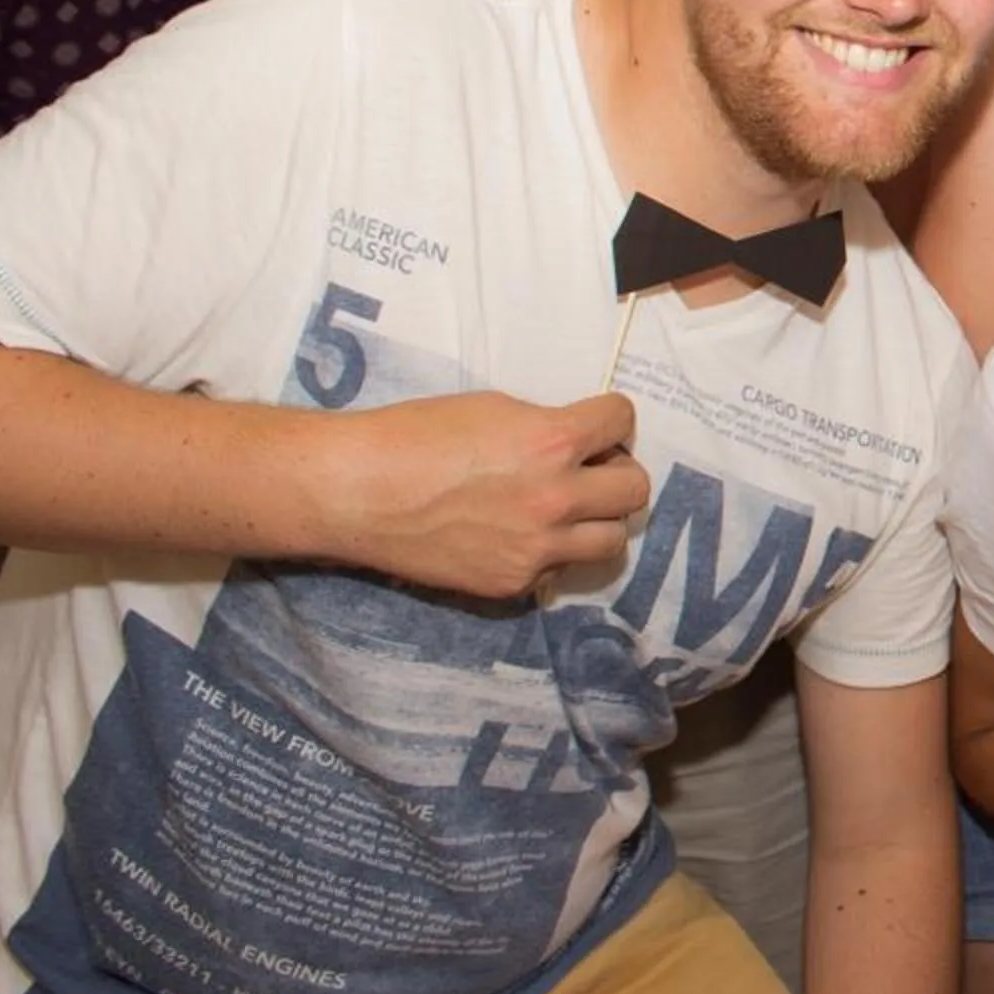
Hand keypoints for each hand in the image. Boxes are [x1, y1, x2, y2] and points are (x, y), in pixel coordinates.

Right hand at [319, 390, 651, 598]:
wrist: (358, 491)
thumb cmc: (415, 435)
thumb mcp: (494, 410)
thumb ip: (546, 428)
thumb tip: (578, 442)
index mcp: (553, 441)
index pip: (622, 420)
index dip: (610, 420)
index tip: (596, 427)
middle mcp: (556, 498)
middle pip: (635, 490)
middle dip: (616, 474)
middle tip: (589, 471)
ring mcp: (536, 548)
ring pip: (612, 541)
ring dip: (597, 521)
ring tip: (566, 511)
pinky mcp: (511, 583)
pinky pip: (558, 569)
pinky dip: (548, 553)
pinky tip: (516, 537)